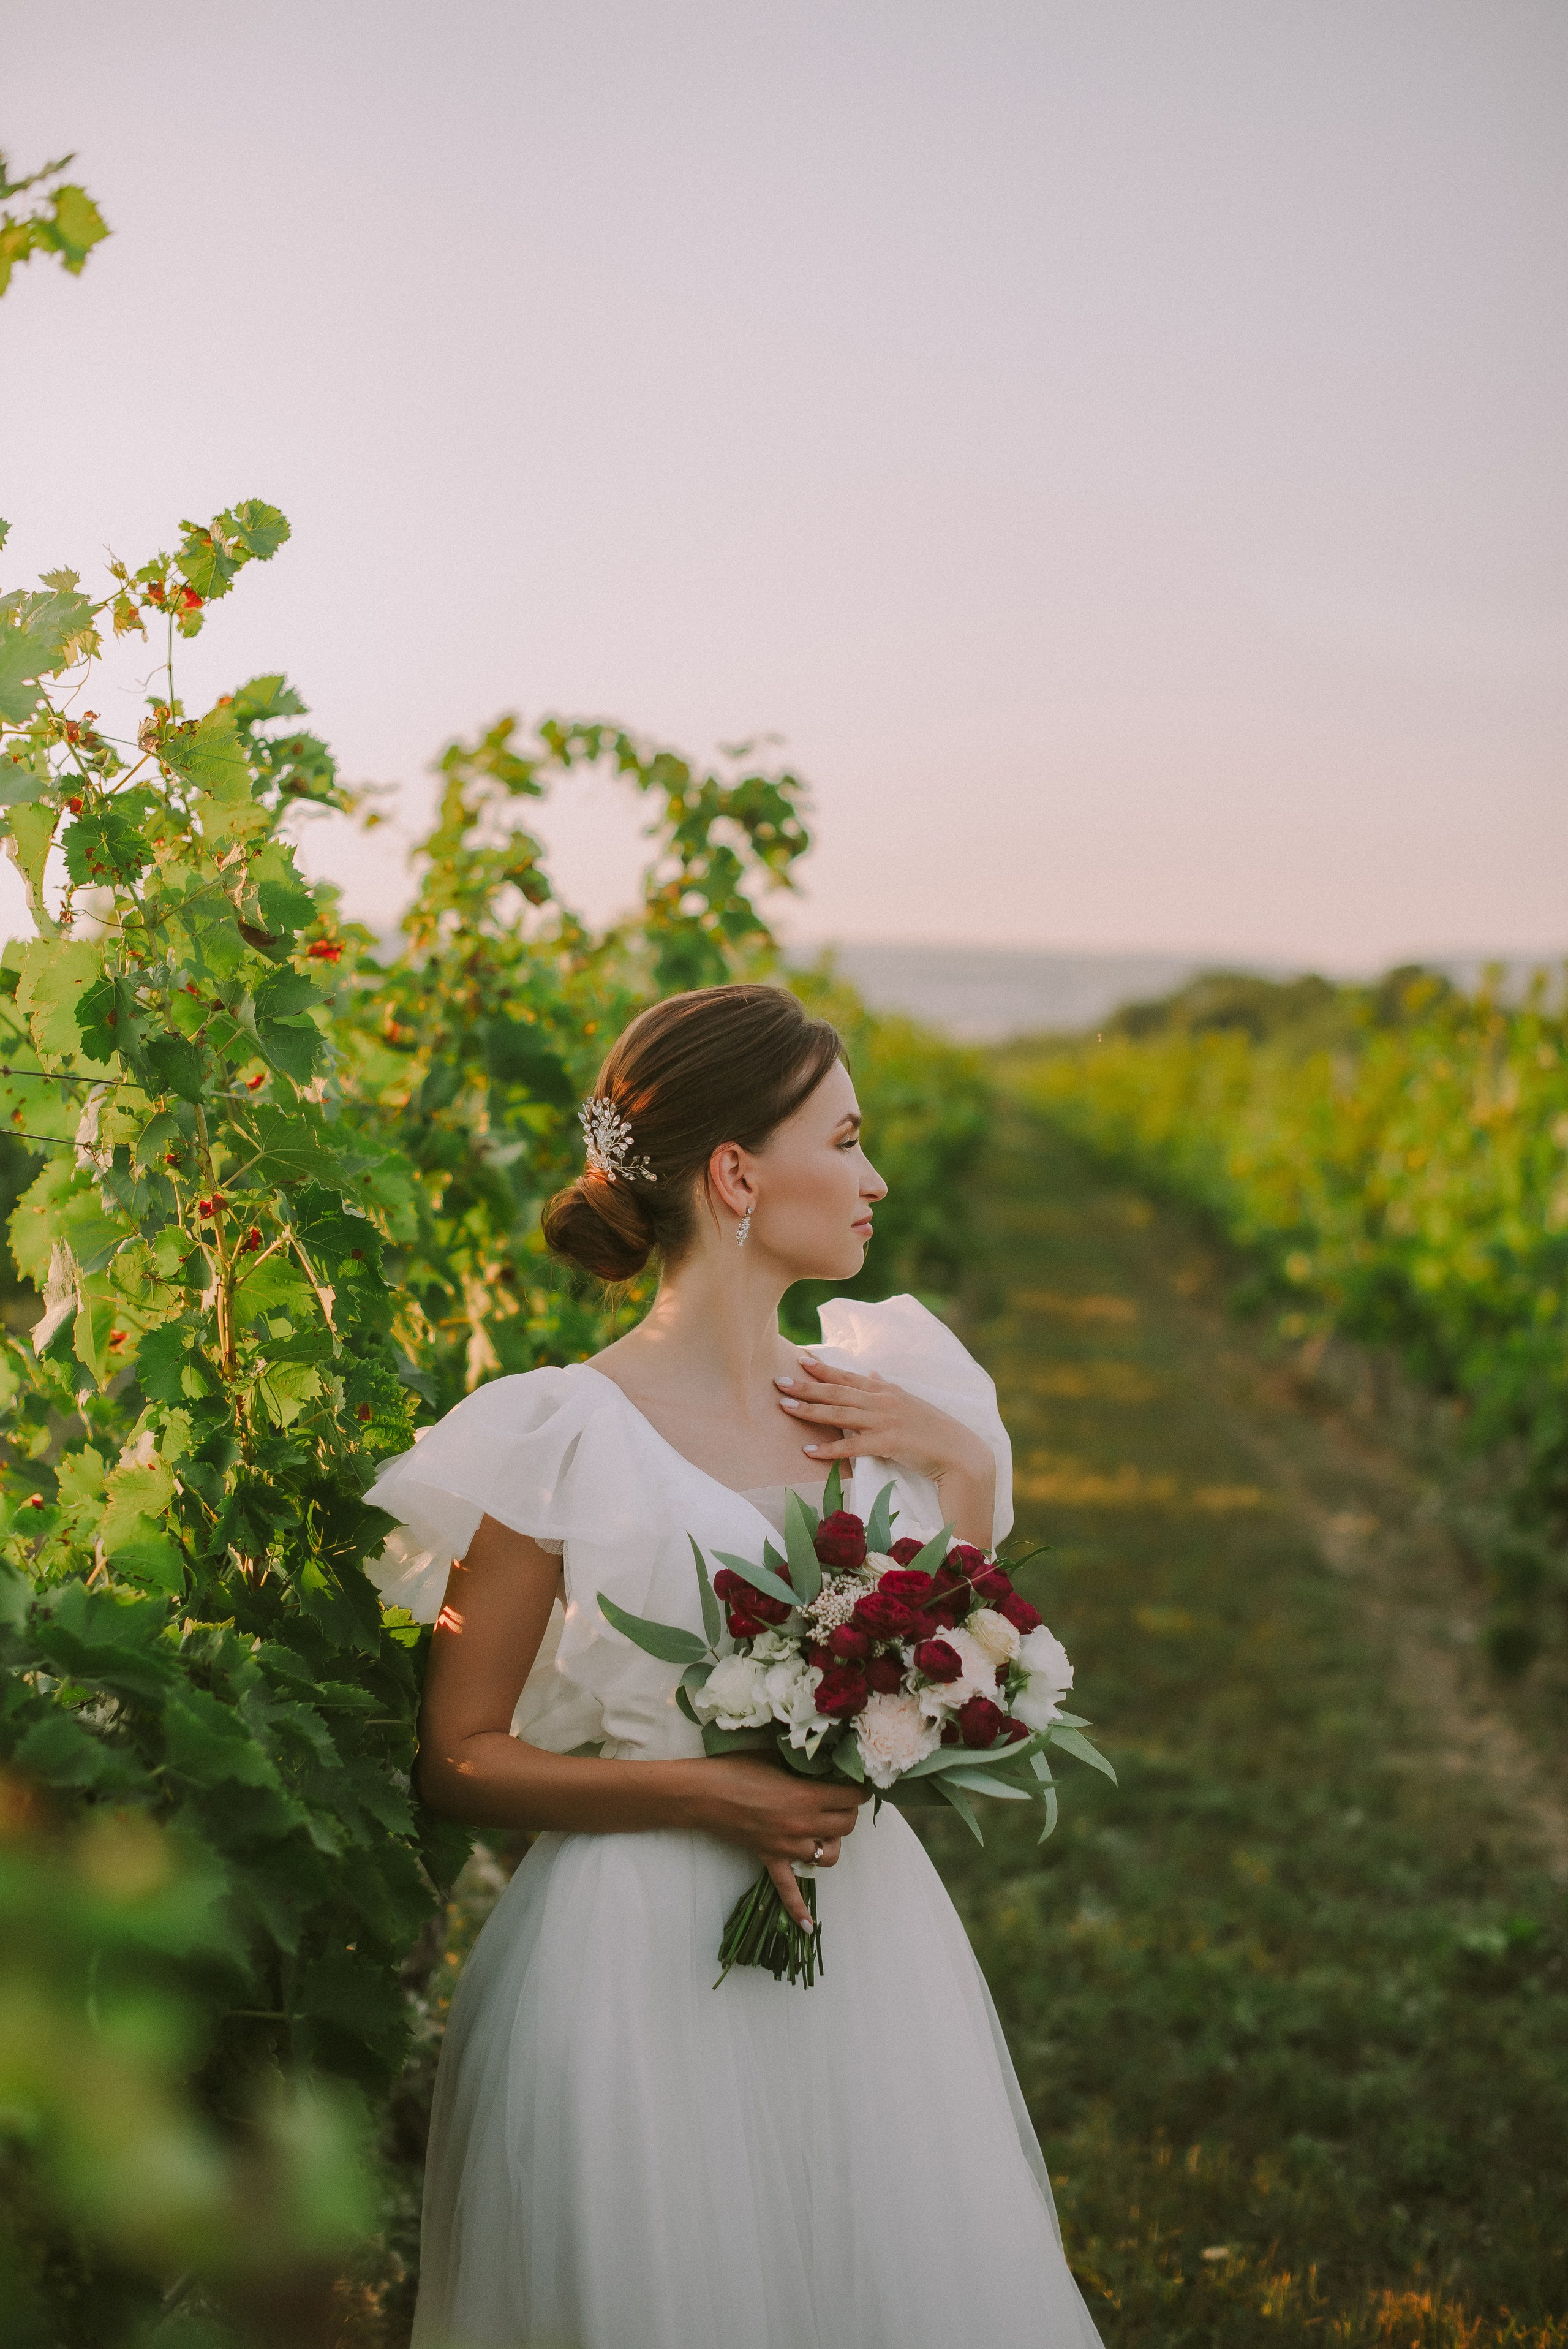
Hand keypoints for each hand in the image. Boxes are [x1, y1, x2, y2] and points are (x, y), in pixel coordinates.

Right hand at [687, 1754, 867, 1927]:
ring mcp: (787, 1846)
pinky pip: (788, 1889)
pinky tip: (808, 1925)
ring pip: (828, 1855)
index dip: (858, 1788)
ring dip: (831, 1841)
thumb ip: (804, 1765)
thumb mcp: (777, 1756)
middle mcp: (803, 1825)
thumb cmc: (737, 1768)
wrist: (703, 1793)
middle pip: (846, 1826)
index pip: (852, 1798)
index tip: (856, 1782)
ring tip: (825, 1828)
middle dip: (848, 1811)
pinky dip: (798, 1908)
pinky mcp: (770, 1858)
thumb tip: (826, 1763)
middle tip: (840, 1800)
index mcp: (807, 1796)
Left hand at [774, 1356, 995, 1542]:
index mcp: (886, 1390)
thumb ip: (887, 1387)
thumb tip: (872, 1373)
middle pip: (837, 1392)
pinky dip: (829, 1450)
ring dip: (810, 1411)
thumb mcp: (910, 1402)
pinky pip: (852, 1447)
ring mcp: (885, 1421)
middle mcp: (883, 1401)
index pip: (848, 1377)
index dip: (823, 1368)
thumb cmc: (934, 1429)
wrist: (959, 1452)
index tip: (799, 1359)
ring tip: (785, 1407)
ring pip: (839, 1414)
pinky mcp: (888, 1443)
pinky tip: (808, 1452)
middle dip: (806, 1386)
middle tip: (778, 1381)